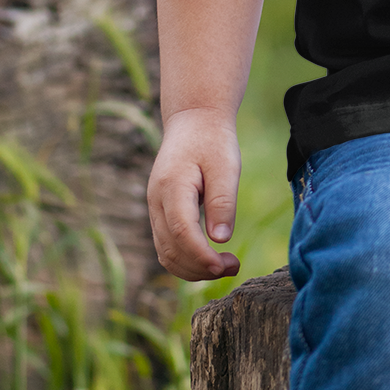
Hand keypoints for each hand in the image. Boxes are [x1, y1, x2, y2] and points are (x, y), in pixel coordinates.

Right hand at [147, 107, 242, 280]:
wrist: (193, 121)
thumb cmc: (213, 140)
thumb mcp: (225, 165)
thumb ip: (222, 200)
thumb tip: (221, 240)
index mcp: (172, 186)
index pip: (181, 232)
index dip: (201, 256)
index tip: (226, 266)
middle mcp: (156, 201)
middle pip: (170, 249)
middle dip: (200, 267)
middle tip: (234, 267)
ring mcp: (155, 208)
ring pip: (165, 252)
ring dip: (193, 268)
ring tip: (226, 266)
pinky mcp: (160, 212)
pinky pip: (167, 245)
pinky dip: (186, 259)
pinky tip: (210, 259)